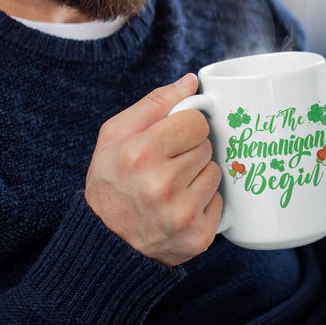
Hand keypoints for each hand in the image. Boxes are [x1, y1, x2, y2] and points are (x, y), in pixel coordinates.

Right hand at [85, 74, 222, 265]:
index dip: (183, 129)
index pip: (196, 122)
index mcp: (140, 153)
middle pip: (206, 146)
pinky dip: (204, 202)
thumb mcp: (115, 136)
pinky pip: (220, 201)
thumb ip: (155, 103)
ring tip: (172, 189)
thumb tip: (191, 82)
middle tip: (165, 168)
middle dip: (189, 152)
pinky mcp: (199, 236)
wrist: (105, 242)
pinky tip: (180, 208)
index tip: (168, 141)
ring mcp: (183, 213)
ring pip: (215, 172)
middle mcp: (162, 185)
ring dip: (198, 177)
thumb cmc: (110, 182)